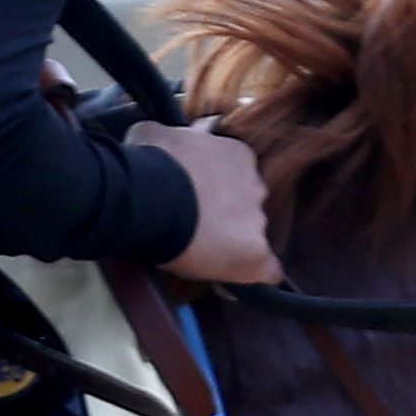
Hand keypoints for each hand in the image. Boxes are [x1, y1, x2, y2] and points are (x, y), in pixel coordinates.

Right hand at [128, 118, 281, 285]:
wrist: (151, 195)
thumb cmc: (149, 162)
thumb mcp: (153, 134)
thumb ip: (165, 136)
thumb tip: (154, 137)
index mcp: (237, 156)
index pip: (238, 176)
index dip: (218, 192)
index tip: (198, 201)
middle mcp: (255, 186)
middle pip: (248, 207)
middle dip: (228, 216)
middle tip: (196, 226)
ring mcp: (256, 220)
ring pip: (252, 237)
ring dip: (233, 244)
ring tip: (202, 254)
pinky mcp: (253, 253)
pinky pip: (265, 270)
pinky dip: (252, 275)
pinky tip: (236, 280)